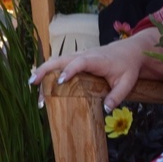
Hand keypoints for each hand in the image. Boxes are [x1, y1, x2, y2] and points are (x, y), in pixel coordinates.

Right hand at [30, 32, 156, 109]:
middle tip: (33, 83)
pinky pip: (60, 63)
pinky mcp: (76, 59)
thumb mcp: (127, 83)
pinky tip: (41, 83)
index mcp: (97, 60)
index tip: (60, 81)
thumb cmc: (128, 66)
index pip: (80, 62)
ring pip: (57, 60)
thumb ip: (117, 96)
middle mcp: (84, 55)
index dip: (70, 70)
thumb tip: (106, 110)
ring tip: (32, 85)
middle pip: (61, 59)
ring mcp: (79, 55)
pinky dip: (49, 71)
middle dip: (46, 70)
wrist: (130, 51)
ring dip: (44, 71)